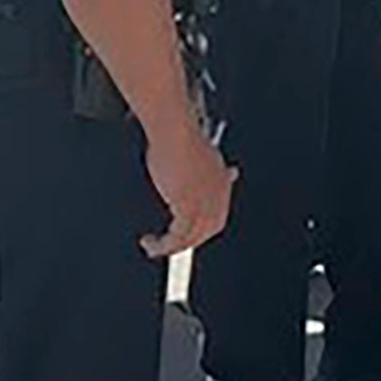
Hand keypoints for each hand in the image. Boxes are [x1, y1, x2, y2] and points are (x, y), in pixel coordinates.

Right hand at [142, 117, 233, 259]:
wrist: (176, 133)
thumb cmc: (182, 139)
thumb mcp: (202, 156)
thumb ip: (211, 170)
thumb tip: (230, 173)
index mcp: (222, 185)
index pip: (216, 217)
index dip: (202, 228)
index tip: (184, 232)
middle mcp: (217, 197)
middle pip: (207, 231)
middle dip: (187, 240)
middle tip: (167, 244)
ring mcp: (205, 204)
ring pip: (191, 237)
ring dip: (170, 247)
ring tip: (153, 247)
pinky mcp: (188, 208)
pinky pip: (177, 238)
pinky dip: (163, 245)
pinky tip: (150, 243)